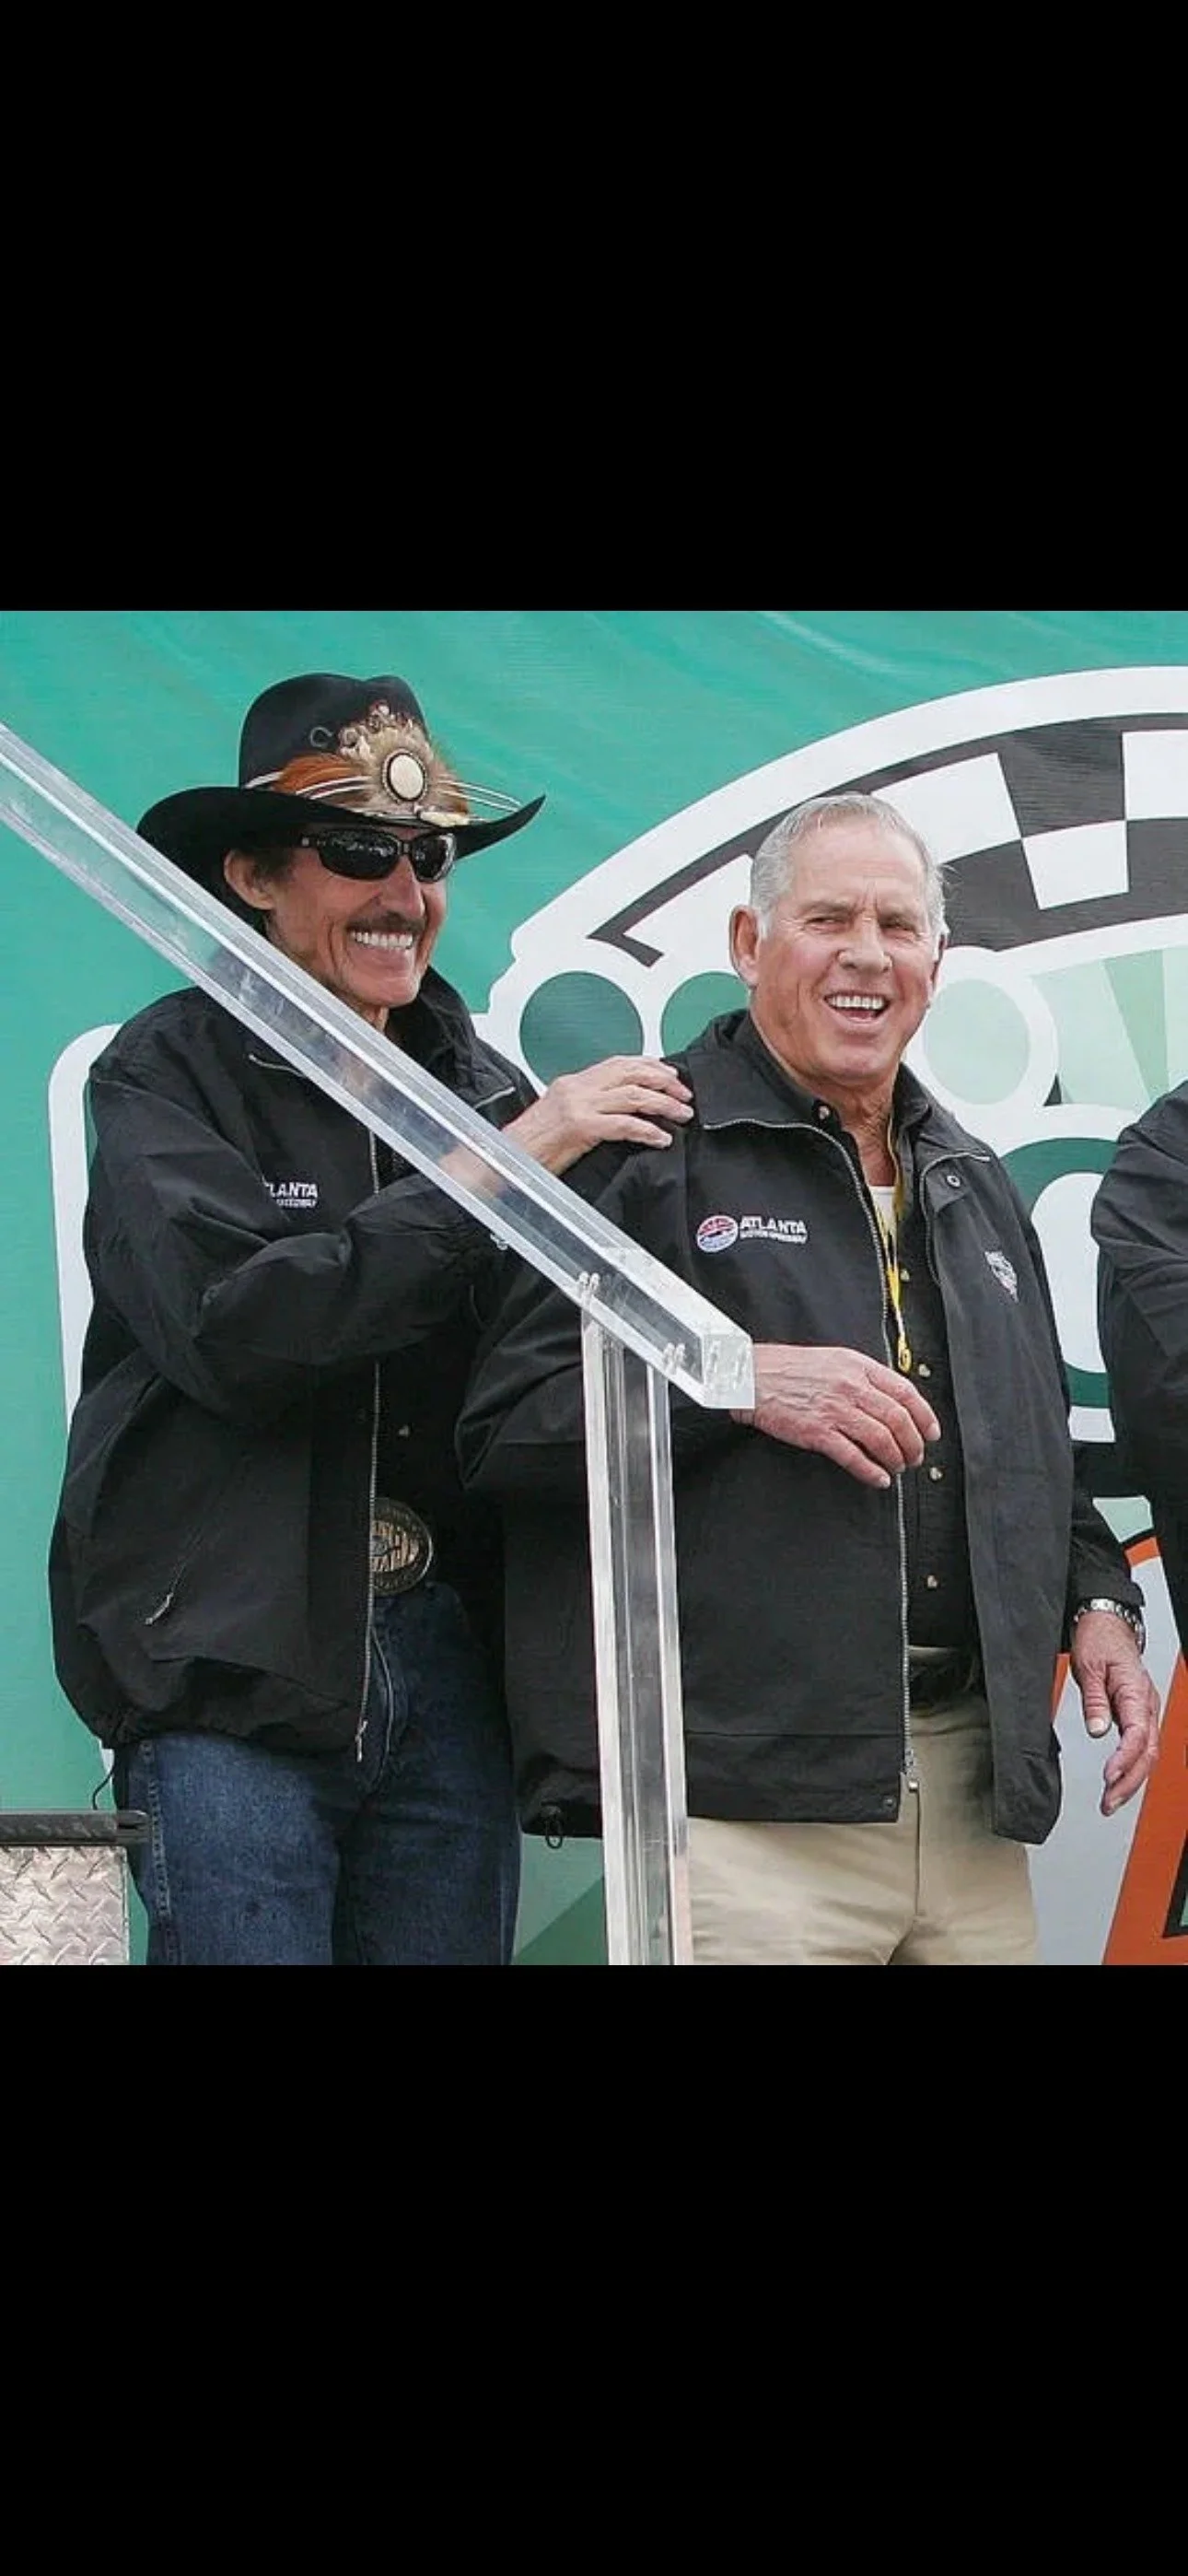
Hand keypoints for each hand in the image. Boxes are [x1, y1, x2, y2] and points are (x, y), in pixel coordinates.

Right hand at [507, 1057, 692, 1174]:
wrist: (506, 1160)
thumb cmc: (531, 1146)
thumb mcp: (560, 1118)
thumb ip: (588, 1108)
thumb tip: (621, 1111)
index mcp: (573, 1083)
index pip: (619, 1063)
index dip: (649, 1066)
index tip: (671, 1075)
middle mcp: (577, 1088)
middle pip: (631, 1073)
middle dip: (663, 1081)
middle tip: (684, 1094)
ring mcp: (578, 1106)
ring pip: (633, 1096)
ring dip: (664, 1104)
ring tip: (682, 1114)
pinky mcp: (580, 1128)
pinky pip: (624, 1125)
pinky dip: (648, 1130)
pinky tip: (660, 1138)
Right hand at [731, 1342, 940, 1487]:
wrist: (751, 1376)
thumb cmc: (790, 1369)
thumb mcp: (835, 1360)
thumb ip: (864, 1377)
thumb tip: (891, 1400)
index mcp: (858, 1367)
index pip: (905, 1392)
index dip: (925, 1416)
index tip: (931, 1432)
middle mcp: (851, 1387)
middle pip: (898, 1418)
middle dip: (913, 1443)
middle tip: (914, 1456)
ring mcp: (835, 1410)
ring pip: (881, 1438)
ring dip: (895, 1458)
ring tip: (897, 1467)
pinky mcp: (818, 1432)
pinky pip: (853, 1456)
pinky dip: (871, 1471)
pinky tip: (878, 1478)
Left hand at [1068, 1610, 1160, 1815]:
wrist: (1108, 1625)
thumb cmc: (1099, 1640)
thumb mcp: (1088, 1666)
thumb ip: (1094, 1701)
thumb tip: (1097, 1731)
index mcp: (1136, 1691)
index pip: (1138, 1734)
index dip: (1124, 1760)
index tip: (1108, 1777)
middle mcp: (1146, 1704)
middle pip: (1147, 1752)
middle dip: (1129, 1782)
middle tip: (1108, 1803)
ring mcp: (1145, 1710)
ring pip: (1147, 1753)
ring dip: (1131, 1781)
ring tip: (1111, 1802)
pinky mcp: (1137, 1714)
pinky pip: (1141, 1746)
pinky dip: (1131, 1768)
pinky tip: (1119, 1784)